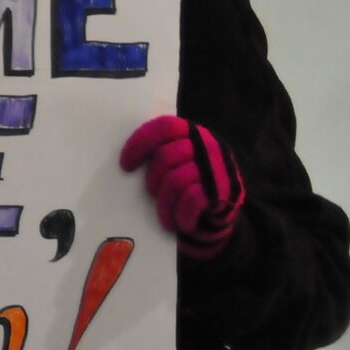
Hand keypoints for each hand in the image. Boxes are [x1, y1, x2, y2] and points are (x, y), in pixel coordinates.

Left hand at [119, 115, 244, 258]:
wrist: (220, 222)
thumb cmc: (190, 190)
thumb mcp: (178, 165)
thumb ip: (163, 153)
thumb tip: (126, 161)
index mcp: (194, 134)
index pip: (165, 127)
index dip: (140, 143)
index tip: (125, 165)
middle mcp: (209, 146)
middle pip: (165, 156)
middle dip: (152, 180)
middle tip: (152, 194)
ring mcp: (218, 169)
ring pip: (175, 180)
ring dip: (164, 203)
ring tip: (165, 215)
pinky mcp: (224, 192)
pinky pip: (191, 199)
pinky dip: (181, 215)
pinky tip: (179, 223)